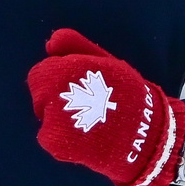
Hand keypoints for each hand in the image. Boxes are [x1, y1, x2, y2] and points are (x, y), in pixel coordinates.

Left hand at [26, 28, 184, 185]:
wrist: (144, 132)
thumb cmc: (124, 93)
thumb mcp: (104, 62)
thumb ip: (76, 47)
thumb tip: (50, 43)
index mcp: (65, 69)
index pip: (40, 74)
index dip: (55, 79)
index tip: (75, 87)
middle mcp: (54, 92)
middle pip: (40, 95)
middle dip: (55, 99)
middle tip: (84, 106)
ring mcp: (52, 119)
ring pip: (44, 116)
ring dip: (58, 118)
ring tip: (87, 121)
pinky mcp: (55, 143)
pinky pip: (47, 138)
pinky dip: (60, 139)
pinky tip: (83, 137)